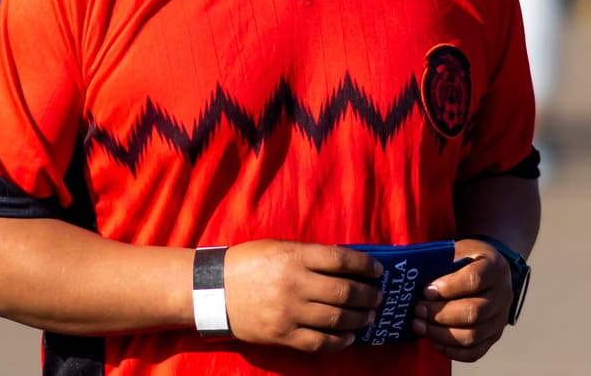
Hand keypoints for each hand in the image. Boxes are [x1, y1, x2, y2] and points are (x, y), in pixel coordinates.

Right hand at [223, 240, 383, 352]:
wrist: (213, 289)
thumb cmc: (248, 263)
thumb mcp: (279, 247)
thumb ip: (310, 255)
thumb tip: (346, 264)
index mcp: (294, 257)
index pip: (341, 260)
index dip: (365, 265)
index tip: (378, 270)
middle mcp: (294, 284)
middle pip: (344, 292)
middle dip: (368, 295)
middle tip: (378, 296)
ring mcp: (288, 312)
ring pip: (336, 319)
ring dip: (358, 318)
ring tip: (368, 316)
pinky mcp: (282, 335)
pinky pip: (319, 342)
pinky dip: (339, 341)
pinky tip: (349, 337)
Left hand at [410, 238, 511, 362]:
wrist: (490, 273)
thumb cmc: (468, 261)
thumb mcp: (458, 251)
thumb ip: (441, 261)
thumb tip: (413, 275)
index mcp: (494, 268)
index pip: (474, 279)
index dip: (448, 287)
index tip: (427, 290)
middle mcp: (502, 295)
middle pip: (474, 312)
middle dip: (440, 314)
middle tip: (418, 310)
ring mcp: (500, 319)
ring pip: (472, 336)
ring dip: (441, 334)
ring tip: (420, 326)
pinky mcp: (493, 337)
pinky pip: (474, 352)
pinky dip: (451, 350)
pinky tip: (433, 340)